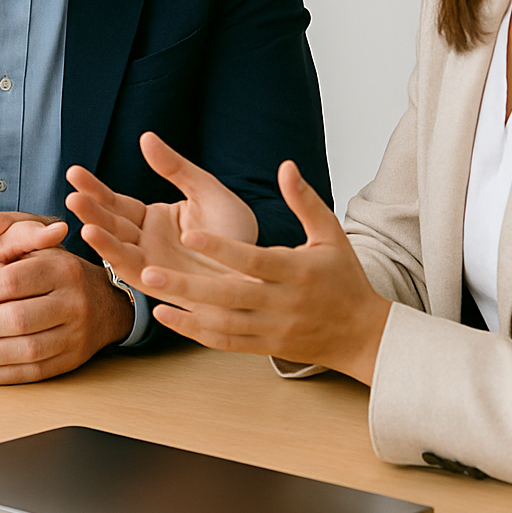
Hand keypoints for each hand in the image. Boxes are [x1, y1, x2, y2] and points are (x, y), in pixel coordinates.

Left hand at [0, 214, 134, 384]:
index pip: (12, 282)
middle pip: (16, 319)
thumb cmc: (55, 268)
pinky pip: (29, 374)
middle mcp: (73, 302)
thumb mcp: (35, 240)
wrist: (103, 302)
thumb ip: (6, 226)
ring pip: (22, 351)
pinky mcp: (70, 361)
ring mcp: (74, 335)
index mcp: (62, 267)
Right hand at [65, 131, 258, 288]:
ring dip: (97, 231)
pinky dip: (115, 255)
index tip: (74, 172)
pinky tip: (99, 239)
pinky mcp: (162, 285)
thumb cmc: (237, 232)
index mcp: (154, 219)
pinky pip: (133, 270)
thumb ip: (175, 168)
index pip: (116, 203)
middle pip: (110, 224)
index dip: (95, 189)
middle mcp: (147, 243)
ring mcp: (153, 265)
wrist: (264, 268)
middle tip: (72, 193)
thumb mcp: (206, 190)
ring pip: (116, 247)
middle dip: (90, 209)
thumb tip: (146, 137)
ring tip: (80, 214)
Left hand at [140, 160, 390, 384]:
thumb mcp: (331, 234)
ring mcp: (273, 329)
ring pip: (223, 323)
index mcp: (297, 271)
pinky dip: (196, 332)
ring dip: (185, 310)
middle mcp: (282, 303)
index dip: (220, 248)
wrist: (362, 335)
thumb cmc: (344, 278)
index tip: (187, 233)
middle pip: (230, 295)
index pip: (253, 260)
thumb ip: (305, 200)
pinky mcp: (266, 347)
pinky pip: (227, 342)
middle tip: (149, 270)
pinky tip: (168, 316)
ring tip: (150, 293)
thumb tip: (286, 165)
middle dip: (188, 285)